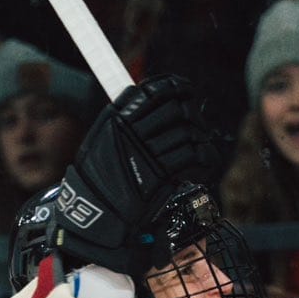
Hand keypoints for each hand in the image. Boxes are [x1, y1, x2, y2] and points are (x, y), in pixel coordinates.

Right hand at [53, 76, 209, 274]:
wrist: (95, 210)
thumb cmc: (98, 176)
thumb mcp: (102, 136)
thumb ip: (121, 114)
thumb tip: (143, 94)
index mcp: (119, 117)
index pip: (158, 90)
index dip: (177, 87)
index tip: (185, 90)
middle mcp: (134, 131)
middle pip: (177, 110)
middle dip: (191, 114)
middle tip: (195, 122)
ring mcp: (148, 152)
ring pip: (187, 132)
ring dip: (199, 136)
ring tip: (200, 142)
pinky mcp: (161, 174)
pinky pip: (192, 156)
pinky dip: (203, 157)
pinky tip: (203, 160)